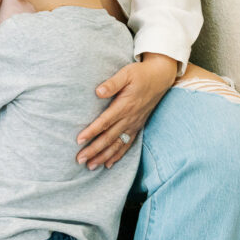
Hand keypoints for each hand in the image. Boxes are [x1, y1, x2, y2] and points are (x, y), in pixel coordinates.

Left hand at [76, 53, 177, 168]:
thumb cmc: (140, 74)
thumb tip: (98, 92)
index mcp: (124, 106)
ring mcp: (134, 124)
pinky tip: (109, 164)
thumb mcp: (126, 74)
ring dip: (103, 156)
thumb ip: (112, 83)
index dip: (91, 132)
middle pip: (109, 138)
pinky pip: (127, 144)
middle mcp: (129, 118)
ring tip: (90, 166)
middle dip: (94, 150)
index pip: (105, 122)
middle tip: (79, 160)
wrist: (160, 77)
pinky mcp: (138, 126)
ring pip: (117, 145)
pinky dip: (118, 155)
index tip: (79, 141)